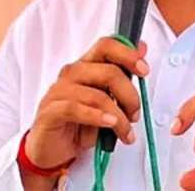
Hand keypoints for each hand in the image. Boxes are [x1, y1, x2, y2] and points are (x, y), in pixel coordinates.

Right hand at [24, 37, 149, 168]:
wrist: (53, 148)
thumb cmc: (80, 121)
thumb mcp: (108, 99)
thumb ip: (123, 74)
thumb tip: (142, 48)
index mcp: (87, 64)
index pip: (106, 46)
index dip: (128, 54)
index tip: (144, 69)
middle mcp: (72, 73)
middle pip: (109, 72)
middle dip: (130, 95)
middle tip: (135, 114)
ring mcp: (59, 91)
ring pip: (97, 95)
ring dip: (119, 117)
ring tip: (125, 131)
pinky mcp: (50, 110)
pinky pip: (75, 108)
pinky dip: (97, 117)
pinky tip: (108, 124)